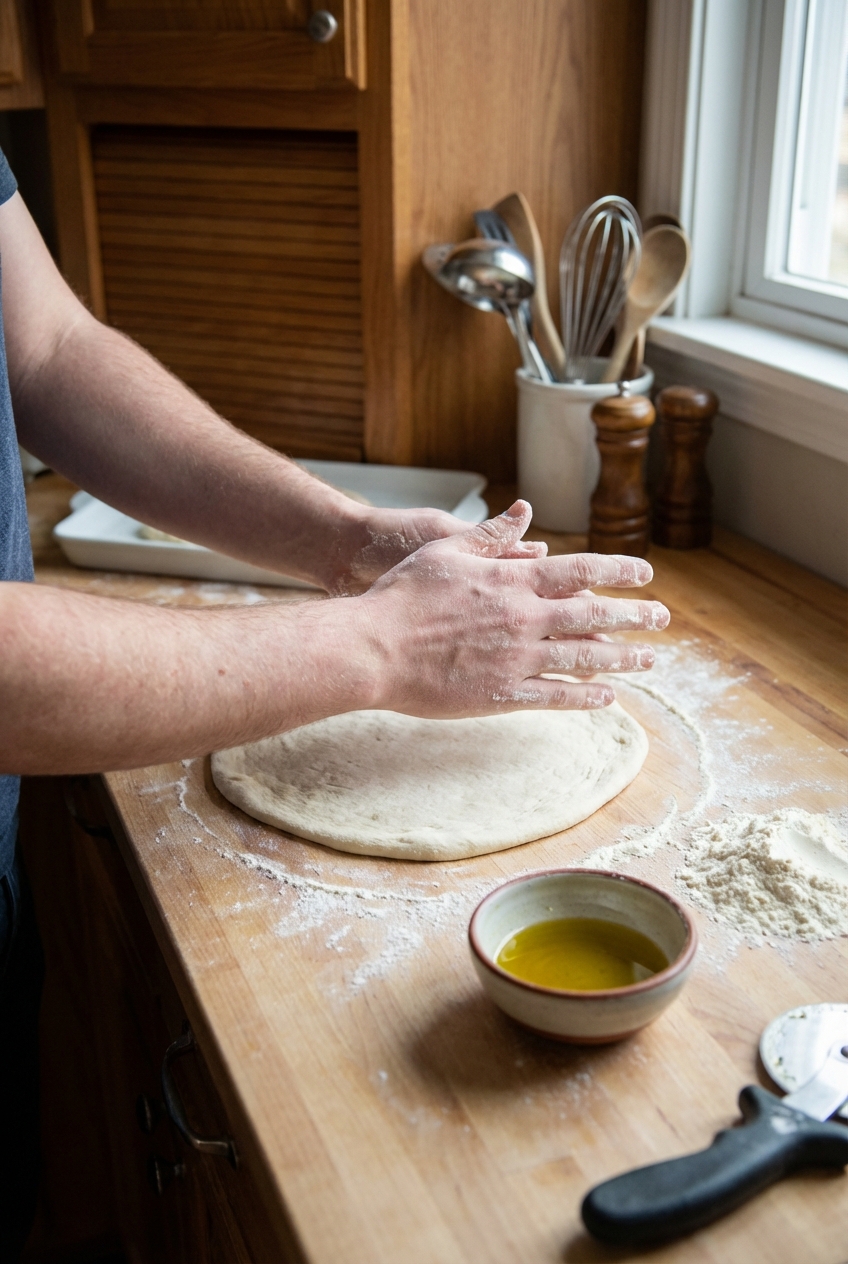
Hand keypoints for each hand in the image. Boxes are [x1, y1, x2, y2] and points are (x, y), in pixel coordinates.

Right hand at [358, 500, 668, 717]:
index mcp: (513, 581)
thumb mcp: (446, 551)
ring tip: (648, 660)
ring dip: (622, 659)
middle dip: (635, 617)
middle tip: (661, 619)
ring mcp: (517, 659)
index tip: (645, 574)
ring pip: (584, 659)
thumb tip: (523, 514)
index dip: (619, 571)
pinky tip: (607, 698)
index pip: (582, 571)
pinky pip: (556, 697)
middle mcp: (525, 619)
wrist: (373, 648)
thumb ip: (490, 537)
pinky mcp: (502, 694)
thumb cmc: (402, 596)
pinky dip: (585, 698)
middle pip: (595, 617)